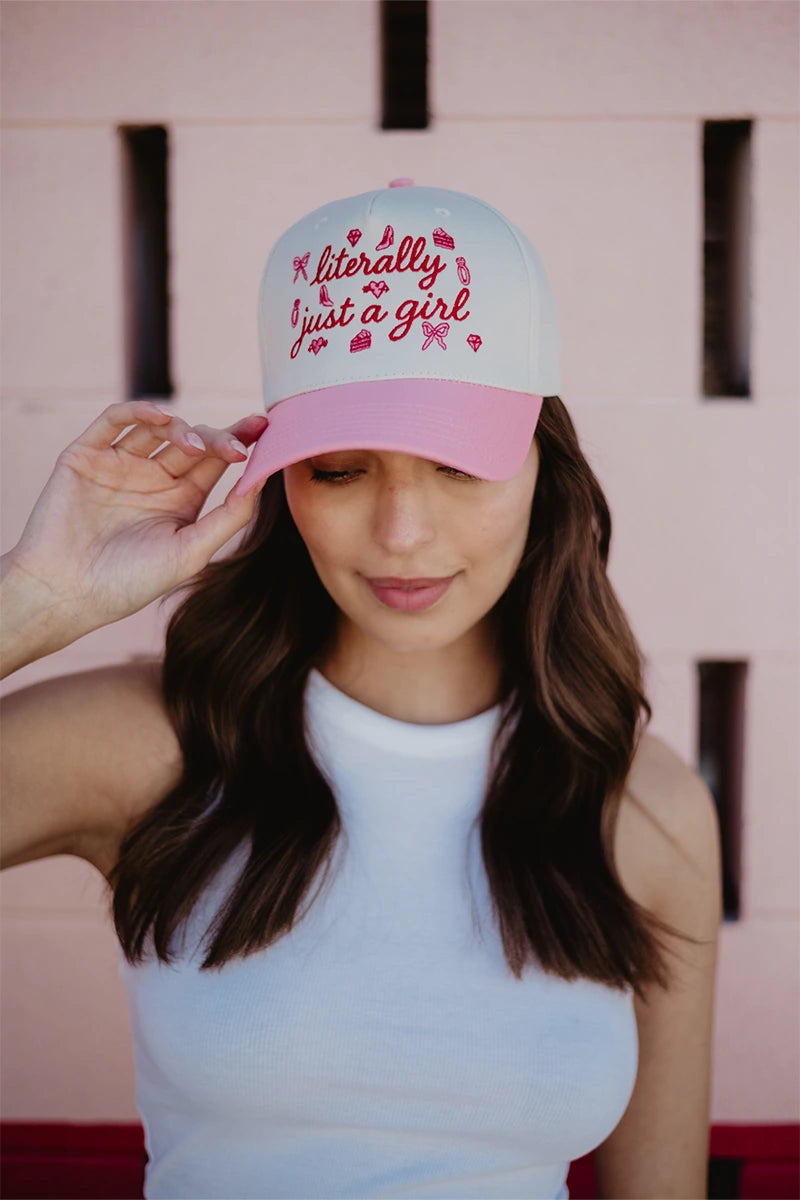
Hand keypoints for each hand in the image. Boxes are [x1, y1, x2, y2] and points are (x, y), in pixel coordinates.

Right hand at [4, 401, 269, 644]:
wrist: (66, 593)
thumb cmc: (129, 582)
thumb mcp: (191, 552)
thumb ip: (229, 517)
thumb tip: (262, 480)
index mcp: (180, 501)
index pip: (215, 461)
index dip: (239, 442)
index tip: (265, 428)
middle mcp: (152, 479)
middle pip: (192, 441)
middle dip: (218, 436)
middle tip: (238, 442)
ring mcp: (119, 465)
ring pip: (157, 427)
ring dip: (181, 428)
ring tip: (195, 446)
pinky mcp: (86, 455)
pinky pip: (113, 421)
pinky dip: (138, 411)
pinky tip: (161, 417)